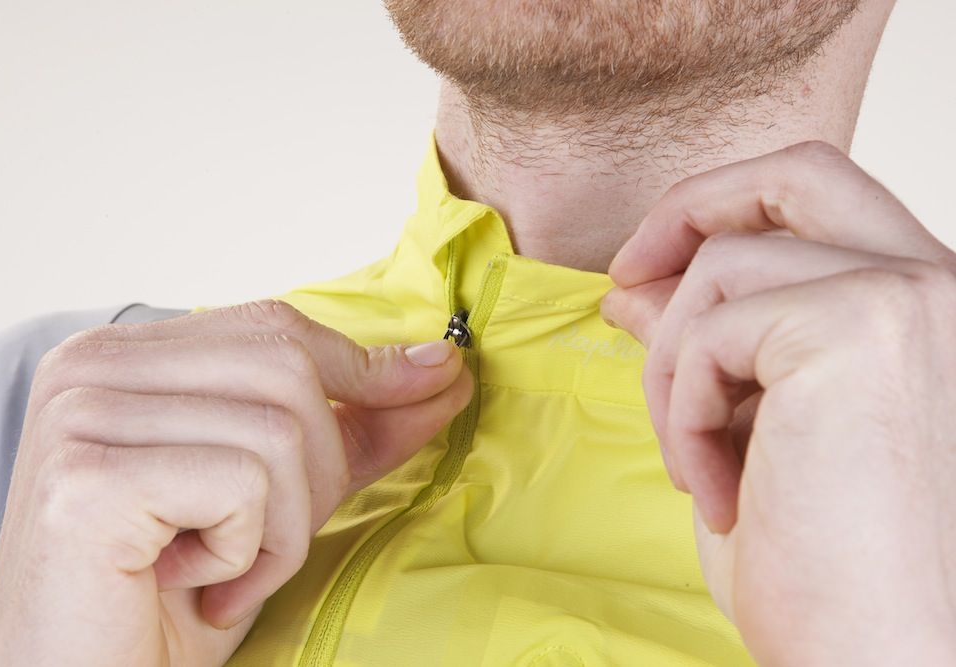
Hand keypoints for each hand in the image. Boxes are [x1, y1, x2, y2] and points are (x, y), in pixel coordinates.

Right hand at [0, 300, 471, 665]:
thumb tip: (440, 371)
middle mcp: (90, 367)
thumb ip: (352, 429)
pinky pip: (242, 485)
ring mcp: (80, 417)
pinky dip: (245, 553)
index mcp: (125, 355)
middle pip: (287, 369)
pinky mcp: (86, 479)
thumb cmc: (174, 594)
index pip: (275, 328)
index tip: (438, 384)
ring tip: (222, 573)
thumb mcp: (277, 498)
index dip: (364, 366)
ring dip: (281, 529)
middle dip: (318, 472)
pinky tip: (191, 583)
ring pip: (276, 432)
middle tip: (265, 547)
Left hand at [601, 142, 955, 665]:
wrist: (883, 663)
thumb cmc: (829, 578)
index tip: (645, 274)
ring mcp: (911, 299)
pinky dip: (682, 408)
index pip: (823, 201)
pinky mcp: (864, 328)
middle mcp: (941, 289)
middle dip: (687, 211)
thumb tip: (638, 287)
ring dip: (673, 367)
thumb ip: (707, 345)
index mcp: (925, 313)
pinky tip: (710, 487)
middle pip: (797, 172)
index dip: (723, 214)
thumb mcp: (751, 436)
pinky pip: (712, 329)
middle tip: (621, 280)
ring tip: (689, 462)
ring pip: (726, 265)